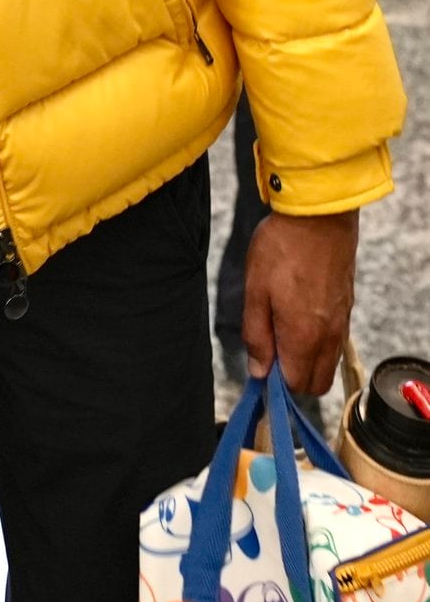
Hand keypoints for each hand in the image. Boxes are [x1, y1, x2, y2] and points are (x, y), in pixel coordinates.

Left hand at [242, 209, 357, 394]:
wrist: (319, 215)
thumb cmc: (281, 249)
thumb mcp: (255, 290)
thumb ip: (257, 335)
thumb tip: (259, 371)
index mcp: (305, 337)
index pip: (295, 386)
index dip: (274, 383)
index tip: (258, 364)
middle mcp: (329, 337)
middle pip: (316, 383)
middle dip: (292, 377)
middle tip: (269, 349)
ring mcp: (342, 323)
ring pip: (327, 363)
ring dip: (305, 360)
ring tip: (280, 329)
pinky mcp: (347, 307)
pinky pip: (334, 342)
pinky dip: (317, 342)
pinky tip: (297, 315)